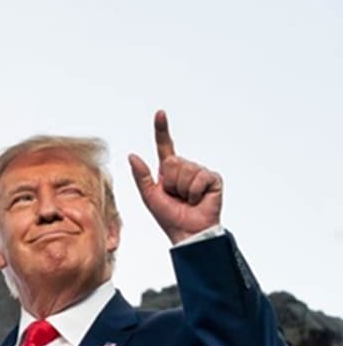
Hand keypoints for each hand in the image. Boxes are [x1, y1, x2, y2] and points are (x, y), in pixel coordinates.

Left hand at [128, 110, 222, 243]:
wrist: (188, 233)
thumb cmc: (169, 217)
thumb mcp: (149, 196)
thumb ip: (141, 176)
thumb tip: (132, 155)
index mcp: (169, 171)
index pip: (165, 146)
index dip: (162, 130)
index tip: (160, 113)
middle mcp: (185, 168)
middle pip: (172, 162)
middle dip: (170, 182)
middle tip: (176, 197)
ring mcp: (200, 173)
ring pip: (185, 170)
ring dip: (183, 190)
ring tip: (187, 200)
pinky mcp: (213, 179)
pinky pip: (199, 178)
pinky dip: (194, 192)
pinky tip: (198, 200)